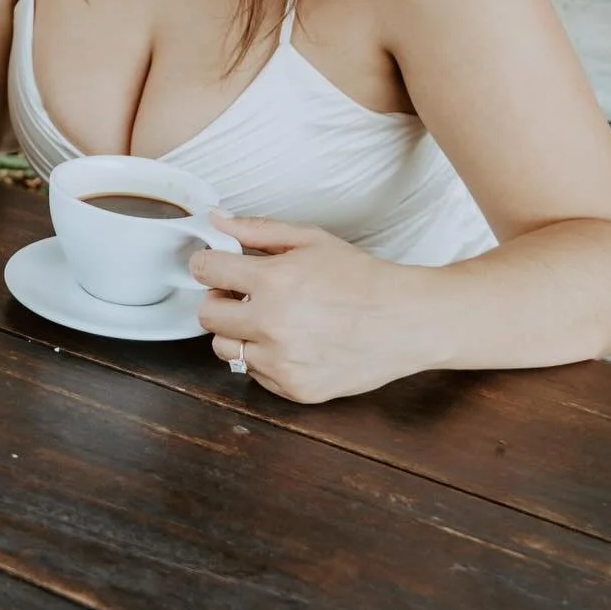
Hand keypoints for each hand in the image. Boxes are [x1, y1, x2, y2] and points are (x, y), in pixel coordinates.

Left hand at [191, 212, 427, 403]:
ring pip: (225, 349)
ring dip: (238, 333)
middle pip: (207, 315)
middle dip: (220, 300)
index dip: (208, 264)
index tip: (216, 265)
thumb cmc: (360, 277)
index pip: (205, 271)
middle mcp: (271, 326)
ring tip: (270, 320)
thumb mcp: (309, 240)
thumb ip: (256, 230)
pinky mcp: (295, 390)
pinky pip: (255, 374)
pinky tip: (292, 343)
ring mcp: (282, 363)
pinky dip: (265, 359)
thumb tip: (215, 219)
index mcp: (272, 282)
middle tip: (245, 294)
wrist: (406, 322)